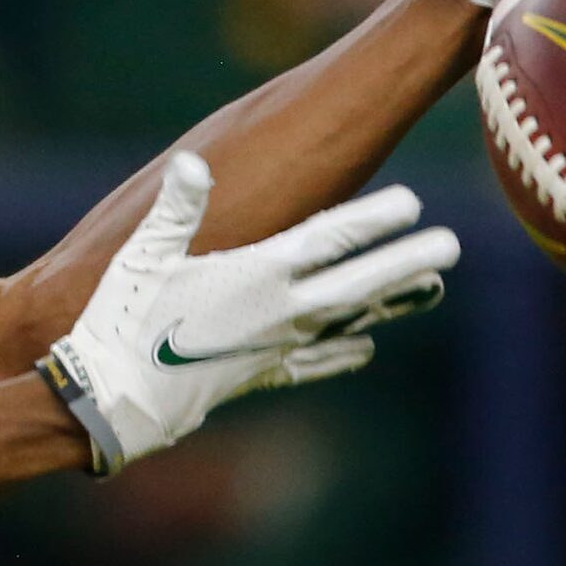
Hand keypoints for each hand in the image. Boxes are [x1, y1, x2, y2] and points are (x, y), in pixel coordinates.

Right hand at [42, 153, 457, 475]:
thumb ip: (175, 209)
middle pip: (359, 282)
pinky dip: (344, 353)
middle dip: (407, 261)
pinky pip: (314, 363)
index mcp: (257, 274)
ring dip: (392, 304)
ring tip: (432, 289)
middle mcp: (280, 312)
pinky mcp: (259, 375)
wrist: (113, 402)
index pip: (331, 239)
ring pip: (348, 322)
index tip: (414, 203)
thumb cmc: (123, 321)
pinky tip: (365, 348)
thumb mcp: (142, 257)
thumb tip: (193, 163)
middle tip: (452, 245)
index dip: (376, 219)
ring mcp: (275, 348)